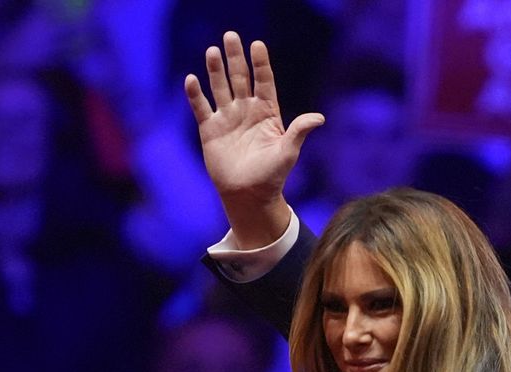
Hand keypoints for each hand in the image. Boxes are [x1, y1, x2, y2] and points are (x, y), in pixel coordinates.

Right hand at [184, 31, 324, 248]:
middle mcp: (246, 111)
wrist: (249, 195)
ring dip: (216, 71)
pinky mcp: (210, 130)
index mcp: (267, 113)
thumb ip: (299, 132)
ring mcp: (228, 119)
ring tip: (213, 51)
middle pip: (240, 78)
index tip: (257, 45)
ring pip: (220, 88)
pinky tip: (191, 79)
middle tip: (231, 36)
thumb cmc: (272, 175)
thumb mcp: (288, 152)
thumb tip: (319, 118)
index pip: (264, 82)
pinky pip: (201, 108)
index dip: (260, 64)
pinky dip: (196, 94)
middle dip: (235, 58)